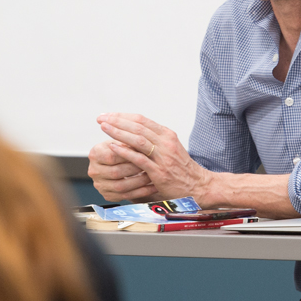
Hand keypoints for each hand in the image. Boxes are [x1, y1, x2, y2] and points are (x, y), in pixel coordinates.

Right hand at [87, 139, 159, 201]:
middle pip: (116, 172)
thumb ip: (128, 142)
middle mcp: (94, 171)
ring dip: (139, 181)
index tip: (142, 152)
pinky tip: (153, 186)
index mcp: (95, 154)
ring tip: (152, 175)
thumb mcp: (120, 142)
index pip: (111, 156)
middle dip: (135, 168)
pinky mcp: (108, 195)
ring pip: (121, 186)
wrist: (114, 164)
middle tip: (150, 164)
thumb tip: (142, 140)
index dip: (127, 155)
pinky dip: (142, 192)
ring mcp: (100, 185)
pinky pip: (127, 196)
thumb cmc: (119, 150)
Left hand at [95, 113, 212, 203]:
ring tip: (104, 128)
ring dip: (118, 132)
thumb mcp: (170, 149)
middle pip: (137, 126)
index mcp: (167, 135)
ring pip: (137, 139)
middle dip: (116, 121)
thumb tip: (133, 133)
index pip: (141, 119)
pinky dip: (125, 152)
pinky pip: (139, 159)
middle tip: (101, 118)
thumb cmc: (182, 169)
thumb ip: (154, 141)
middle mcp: (166, 142)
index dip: (123, 116)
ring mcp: (163, 157)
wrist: (199, 185)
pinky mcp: (160, 172)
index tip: (109, 115)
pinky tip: (113, 148)